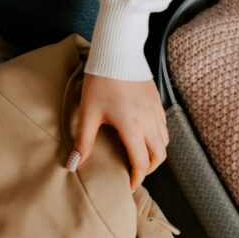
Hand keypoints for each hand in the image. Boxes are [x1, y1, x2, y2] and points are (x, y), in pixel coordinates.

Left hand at [69, 73, 167, 189]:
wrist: (117, 52)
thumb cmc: (101, 81)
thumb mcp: (89, 112)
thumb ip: (83, 141)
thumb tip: (73, 164)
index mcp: (132, 128)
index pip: (141, 162)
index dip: (136, 178)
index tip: (128, 186)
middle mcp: (149, 121)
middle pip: (159, 156)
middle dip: (149, 169)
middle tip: (135, 172)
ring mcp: (156, 110)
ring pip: (165, 141)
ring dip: (155, 153)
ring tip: (139, 155)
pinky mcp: (157, 101)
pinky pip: (164, 126)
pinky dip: (158, 137)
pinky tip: (143, 134)